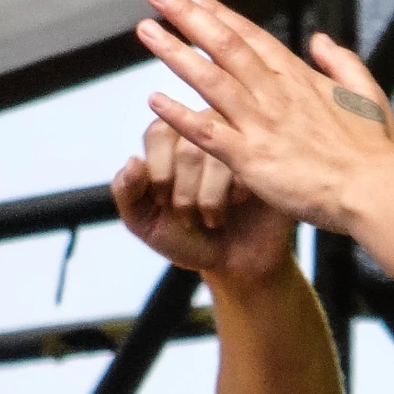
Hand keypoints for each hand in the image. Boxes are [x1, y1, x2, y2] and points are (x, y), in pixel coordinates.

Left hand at [113, 121, 298, 282]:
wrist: (234, 263)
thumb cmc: (187, 238)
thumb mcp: (145, 222)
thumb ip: (127, 193)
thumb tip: (133, 162)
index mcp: (172, 138)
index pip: (159, 133)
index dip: (159, 172)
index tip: (164, 203)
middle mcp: (205, 130)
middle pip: (188, 146)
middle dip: (184, 193)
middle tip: (189, 219)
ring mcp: (239, 142)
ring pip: (217, 154)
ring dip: (209, 198)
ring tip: (212, 219)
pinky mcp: (266, 158)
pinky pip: (249, 163)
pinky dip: (237, 192)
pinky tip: (238, 204)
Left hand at [133, 0, 393, 233]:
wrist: (376, 190)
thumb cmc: (375, 151)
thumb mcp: (366, 94)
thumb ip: (342, 62)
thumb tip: (320, 39)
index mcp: (300, 79)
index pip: (251, 36)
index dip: (217, 14)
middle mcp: (276, 93)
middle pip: (225, 44)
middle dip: (188, 16)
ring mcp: (261, 124)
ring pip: (210, 78)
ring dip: (175, 52)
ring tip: (146, 30)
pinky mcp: (251, 159)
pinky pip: (207, 133)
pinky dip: (179, 115)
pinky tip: (154, 100)